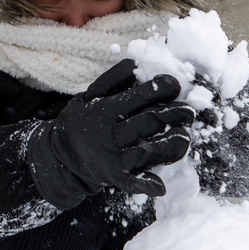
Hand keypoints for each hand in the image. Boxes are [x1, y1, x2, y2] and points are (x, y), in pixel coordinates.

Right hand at [28, 60, 193, 207]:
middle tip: (189, 111)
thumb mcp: (87, 95)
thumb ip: (112, 79)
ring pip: (149, 151)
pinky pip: (133, 182)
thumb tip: (136, 62)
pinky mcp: (116, 177)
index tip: (175, 85)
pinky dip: (147, 184)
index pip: (138, 97)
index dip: (161, 89)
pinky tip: (161, 186)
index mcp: (104, 111)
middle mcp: (109, 135)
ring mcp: (114, 158)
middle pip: (149, 123)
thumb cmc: (81, 121)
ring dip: (172, 144)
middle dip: (174, 114)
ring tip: (185, 135)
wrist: (59, 156)